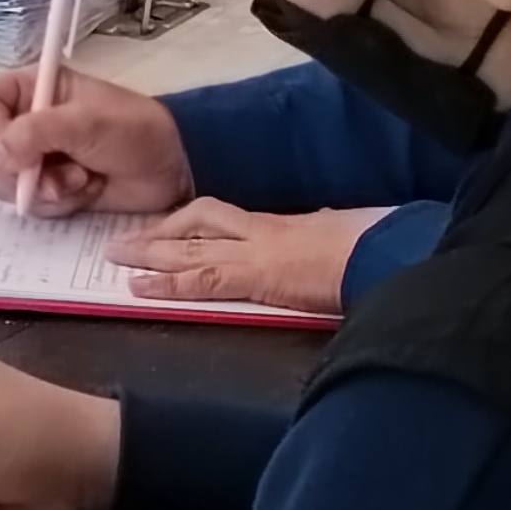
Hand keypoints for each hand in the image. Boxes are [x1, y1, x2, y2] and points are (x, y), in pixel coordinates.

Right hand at [0, 69, 191, 218]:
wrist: (174, 168)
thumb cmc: (135, 130)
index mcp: (31, 90)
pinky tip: (86, 190)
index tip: (14, 142)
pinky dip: (57, 203)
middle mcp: (26, 123)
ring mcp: (37, 159)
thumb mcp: (84, 122)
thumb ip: (32, 134)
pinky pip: (30, 204)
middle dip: (19, 168)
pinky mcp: (51, 189)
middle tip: (51, 168)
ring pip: (4, 183)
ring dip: (43, 188)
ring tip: (80, 179)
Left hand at [116, 198, 371, 315]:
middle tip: (121, 242)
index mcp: (282, 225)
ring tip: (117, 258)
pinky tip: (140, 290)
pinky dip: (170, 285)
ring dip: (151, 252)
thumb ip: (321, 239)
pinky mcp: (260, 275)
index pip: (222, 219)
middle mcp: (264, 231)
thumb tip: (316, 241)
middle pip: (198, 224)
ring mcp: (259, 250)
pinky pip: (205, 278)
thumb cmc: (377, 245)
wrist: (393, 249)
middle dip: (158, 233)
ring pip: (192, 245)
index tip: (161, 230)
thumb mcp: (341, 237)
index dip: (186, 224)